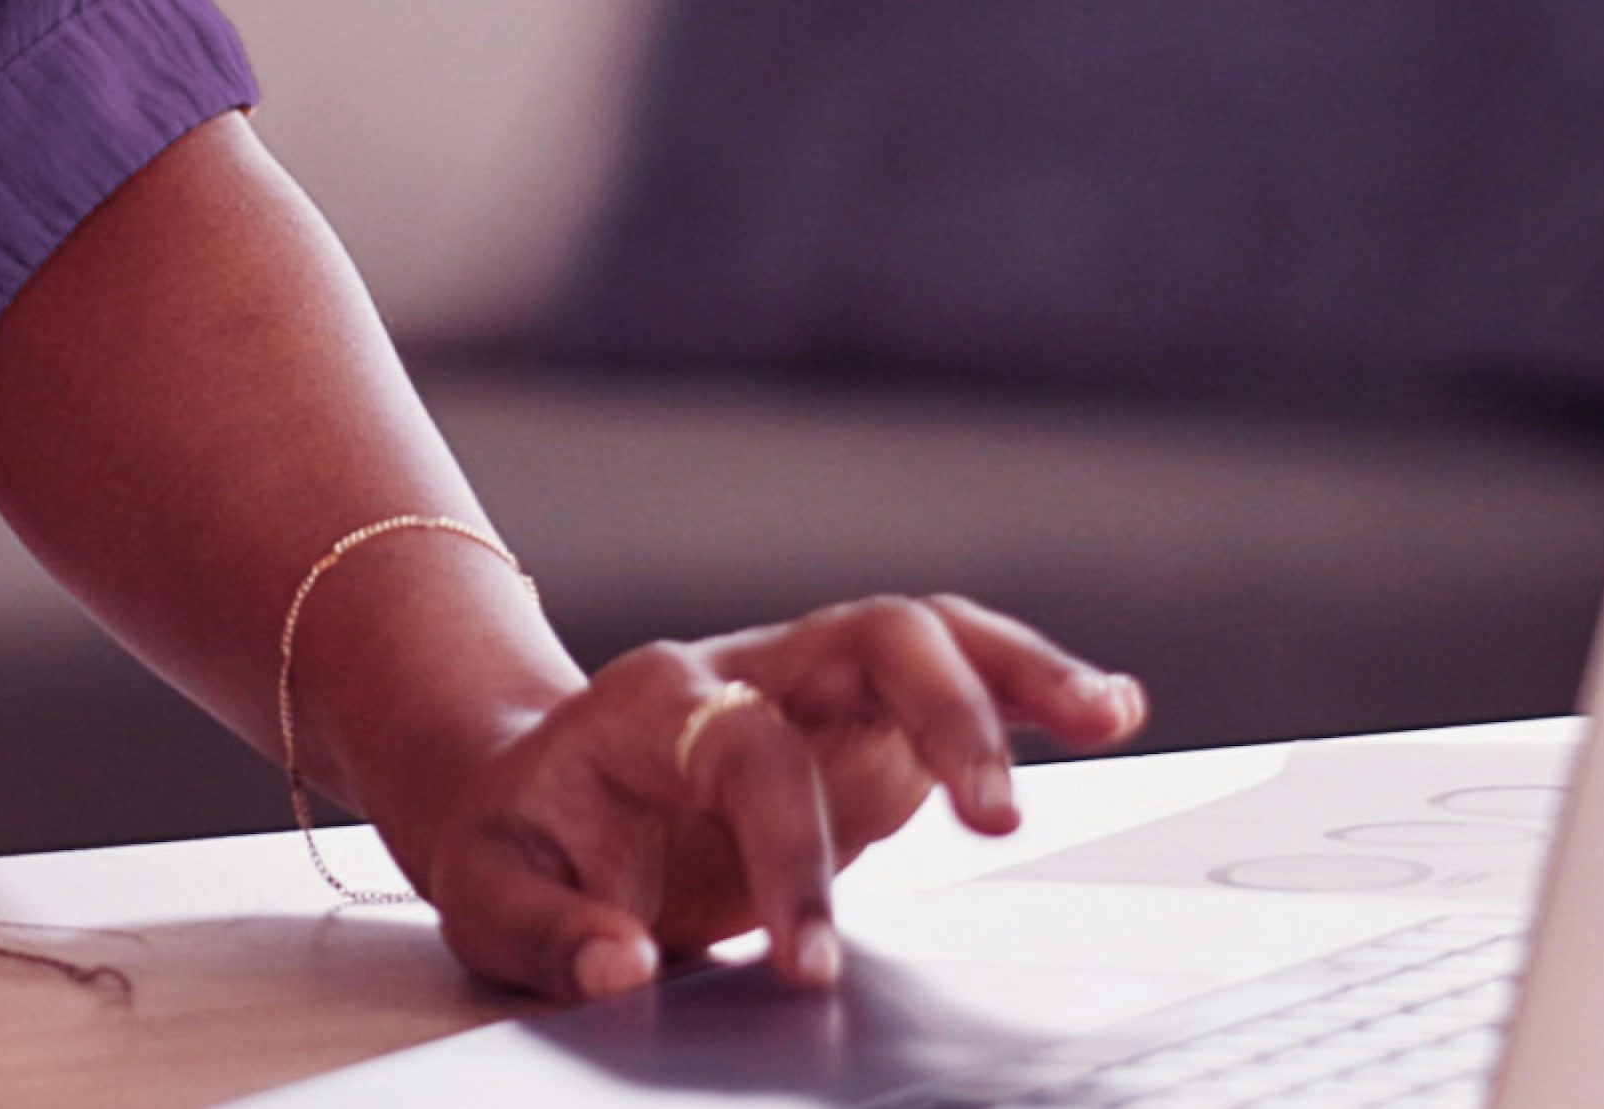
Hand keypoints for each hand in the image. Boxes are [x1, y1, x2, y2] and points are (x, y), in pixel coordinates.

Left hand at [373, 599, 1145, 1000]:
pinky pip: (956, 685)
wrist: (525, 801)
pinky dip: (1029, 691)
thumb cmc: (518, 846)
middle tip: (1000, 820)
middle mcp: (747, 669)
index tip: (810, 967)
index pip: (751, 751)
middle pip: (869, 638)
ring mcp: (814, 687)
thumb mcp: (494, 896)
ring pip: (929, 637)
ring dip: (1019, 673)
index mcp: (655, 700)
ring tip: (1109, 716)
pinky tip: (1108, 711)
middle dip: (946, 717)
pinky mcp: (865, 727)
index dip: (791, 856)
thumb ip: (552, 934)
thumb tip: (622, 966)